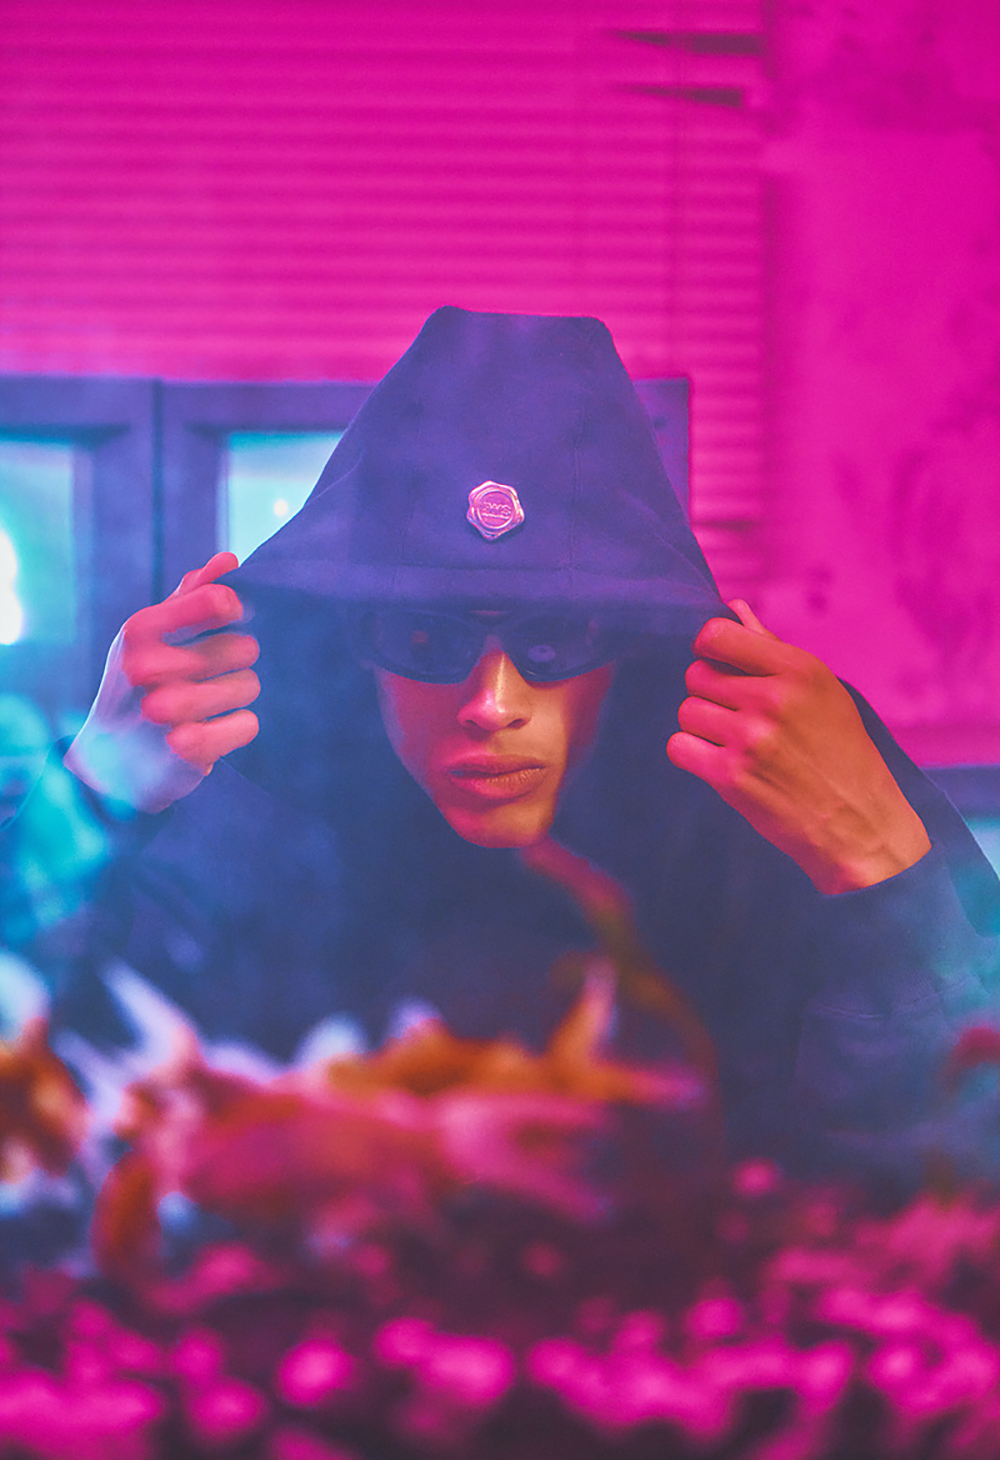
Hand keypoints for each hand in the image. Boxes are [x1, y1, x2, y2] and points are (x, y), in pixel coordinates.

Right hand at [65, 553, 259, 812]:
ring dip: (238, 694)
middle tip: (209, 674)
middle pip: (246, 647)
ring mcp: (165, 709)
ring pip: (251, 685)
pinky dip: (238, 728)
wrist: (106, 761)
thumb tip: (228, 560)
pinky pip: (249, 724)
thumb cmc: (138, 687)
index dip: (235, 610)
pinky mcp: (187, 749)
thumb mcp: (151, 636)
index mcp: (140, 630)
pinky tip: (212, 730)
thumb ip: (189, 597)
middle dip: (238, 661)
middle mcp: (148, 666)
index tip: (229, 619)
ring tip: (208, 703)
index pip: (220, 600)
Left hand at [666, 600, 930, 893]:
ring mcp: (750, 738)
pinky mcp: (731, 776)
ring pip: (687, 712)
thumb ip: (770, 649)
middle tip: (737, 717)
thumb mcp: (822, 691)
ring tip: (737, 744)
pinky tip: (721, 764)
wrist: (860, 824)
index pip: (716, 635)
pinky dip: (692, 755)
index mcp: (798, 669)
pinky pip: (679, 747)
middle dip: (709, 694)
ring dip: (702, 728)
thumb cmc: (842, 753)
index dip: (708, 649)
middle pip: (696, 676)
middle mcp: (773, 699)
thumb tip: (733, 608)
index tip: (718, 666)